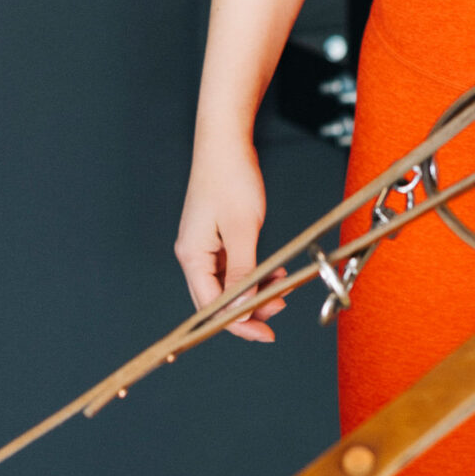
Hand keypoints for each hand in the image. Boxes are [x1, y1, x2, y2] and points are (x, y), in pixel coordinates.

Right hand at [175, 138, 287, 342]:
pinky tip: (273, 273)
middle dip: (249, 310)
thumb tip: (241, 310)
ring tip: (282, 289)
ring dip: (254, 290)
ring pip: (227, 283)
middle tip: (280, 311)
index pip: (212, 307)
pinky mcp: (214, 235)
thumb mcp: (242, 230)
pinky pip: (232, 266)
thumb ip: (242, 274)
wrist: (225, 141)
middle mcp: (193, 254)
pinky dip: (252, 273)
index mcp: (192, 257)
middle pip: (217, 300)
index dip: (239, 325)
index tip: (265, 334)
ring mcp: (203, 245)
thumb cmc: (230, 178)